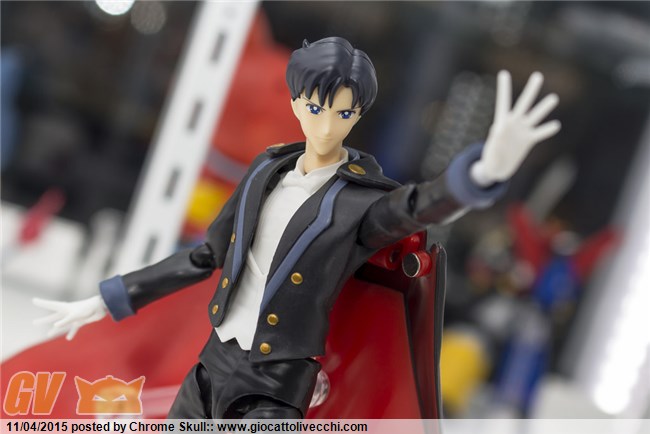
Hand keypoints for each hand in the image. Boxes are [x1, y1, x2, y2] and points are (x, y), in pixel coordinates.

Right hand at [33, 295, 106, 339]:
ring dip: (55, 330)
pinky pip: (74, 328)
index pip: (50, 305)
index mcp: (64, 308)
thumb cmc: (87, 308)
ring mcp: (74, 317)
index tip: (33, 300)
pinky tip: (68, 338)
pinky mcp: (81, 321)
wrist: (101, 308)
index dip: (42, 303)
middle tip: (33, 323)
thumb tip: (55, 326)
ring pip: (62, 325)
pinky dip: (71, 333)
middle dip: (44, 320)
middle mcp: (68, 312)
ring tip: (48, 335)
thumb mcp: (75, 315)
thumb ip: (65, 321)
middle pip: (53, 317)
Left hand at [471, 71, 560, 185]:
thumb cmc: (490, 162)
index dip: (504, 88)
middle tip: (537, 76)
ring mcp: (522, 131)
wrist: (497, 169)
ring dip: (544, 107)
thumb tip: (498, 131)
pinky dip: (548, 129)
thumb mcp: (491, 156)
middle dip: (531, 90)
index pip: (503, 102)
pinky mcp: (529, 140)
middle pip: (523, 104)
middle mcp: (513, 123)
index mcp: (501, 123)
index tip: (503, 73)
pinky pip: (540, 133)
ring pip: (535, 115)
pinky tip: (556, 125)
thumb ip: (495, 144)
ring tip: (553, 98)